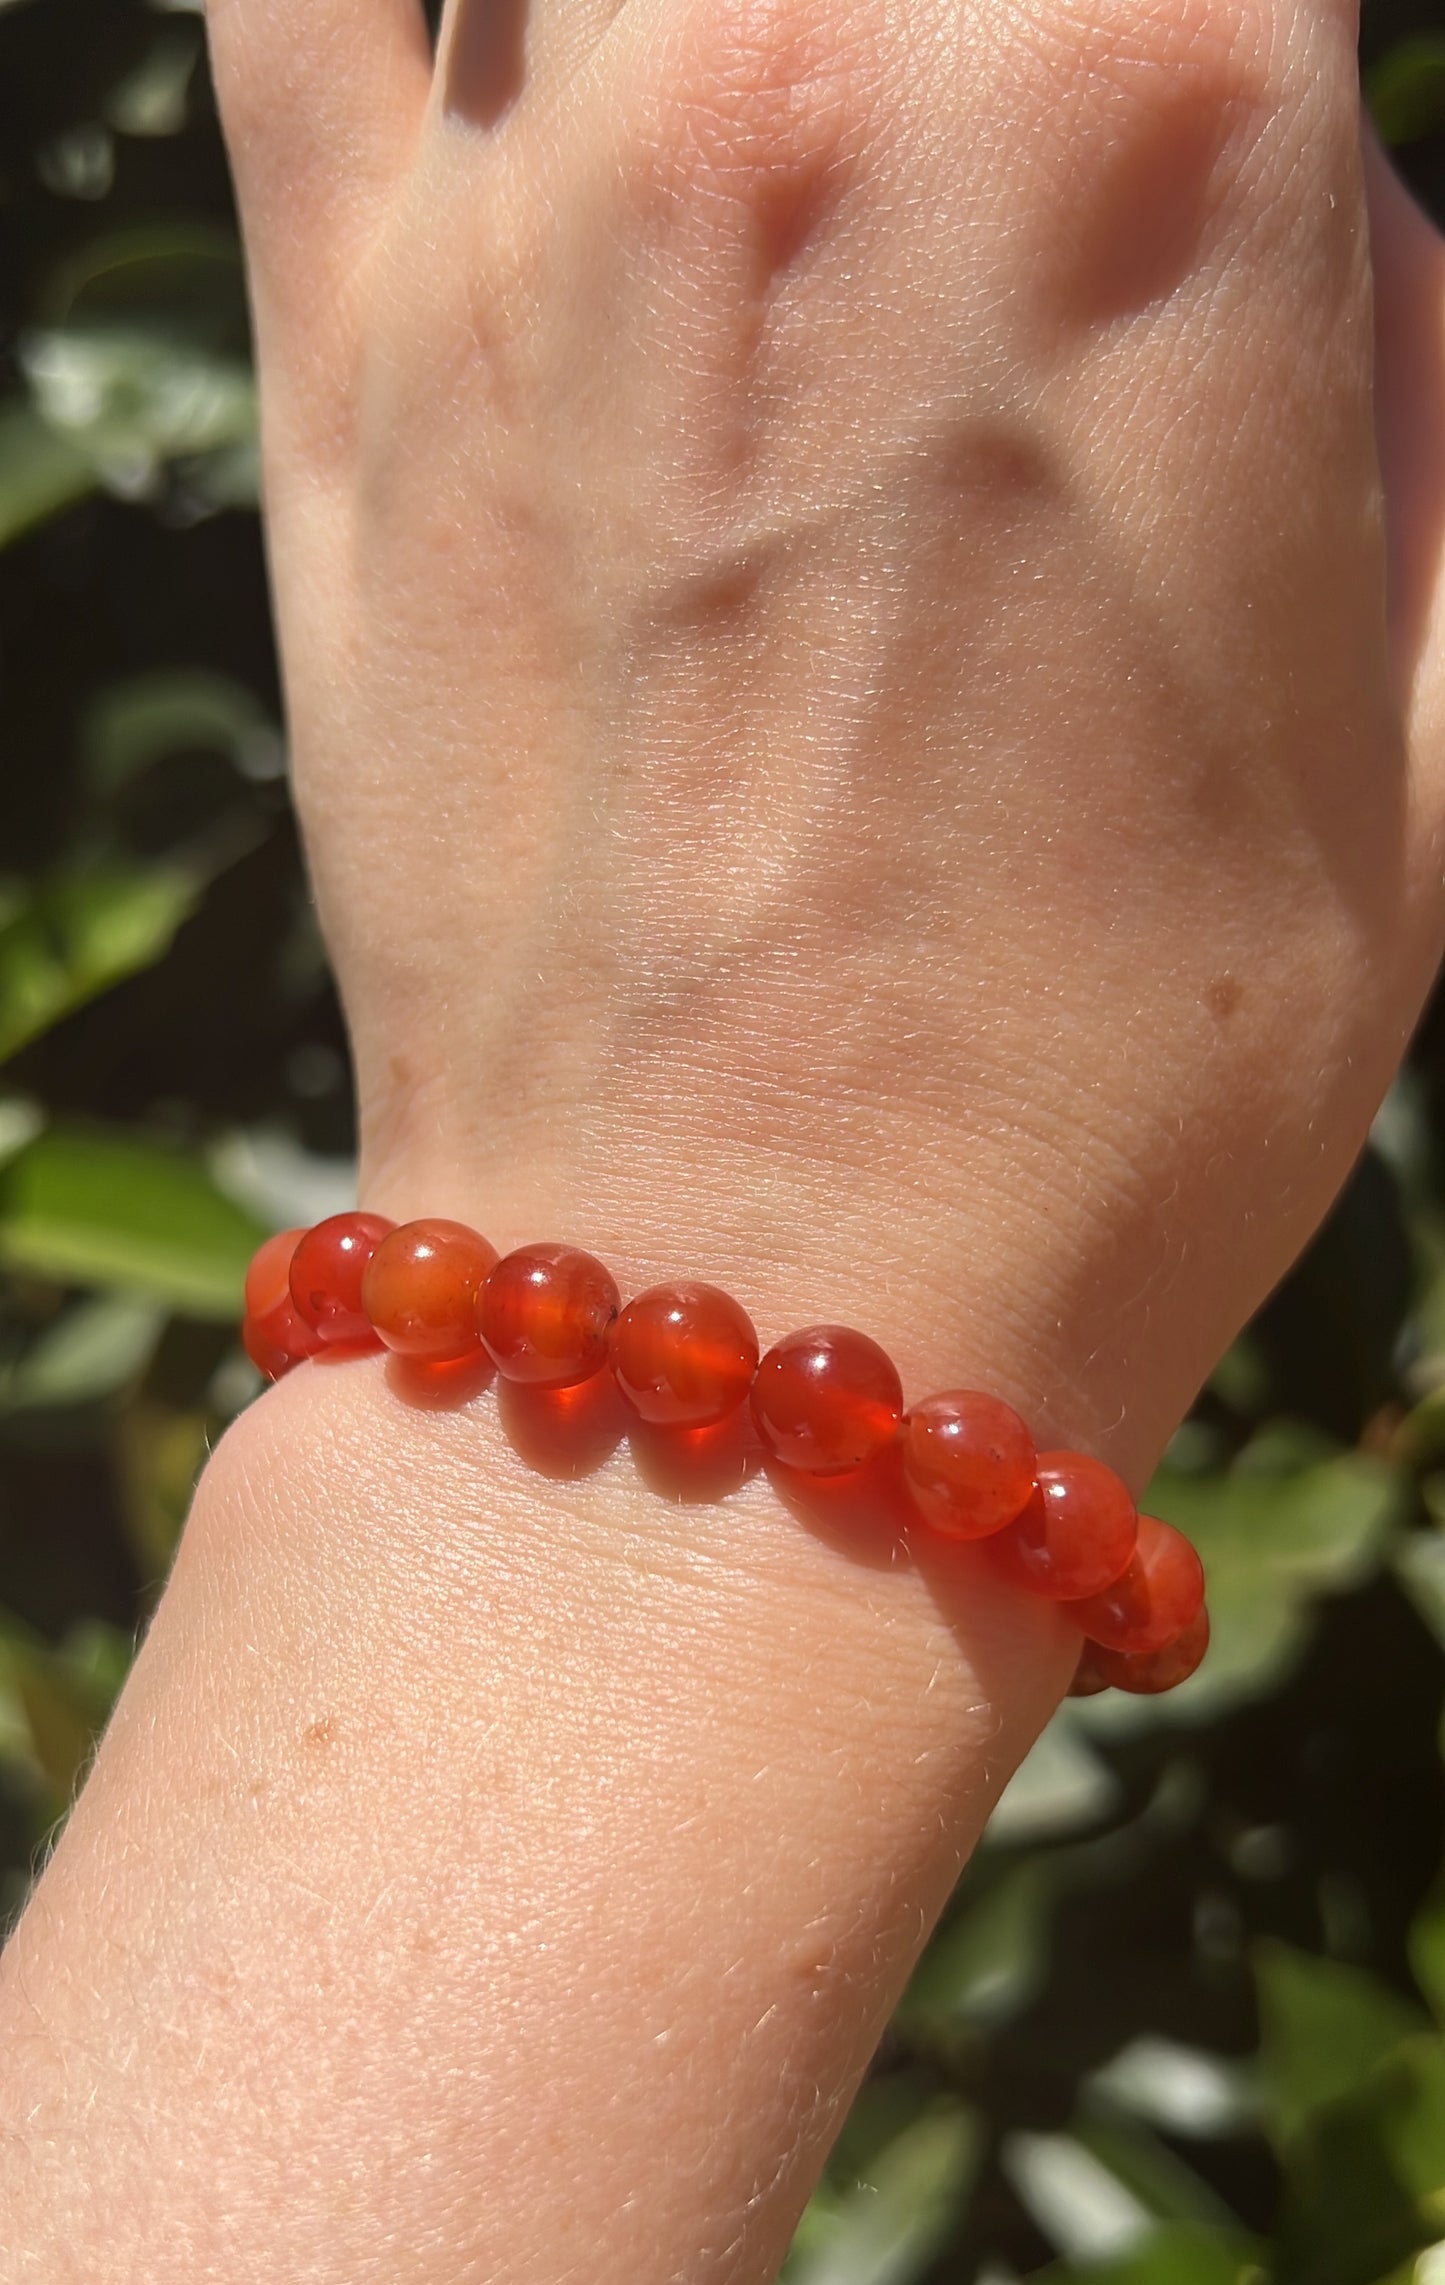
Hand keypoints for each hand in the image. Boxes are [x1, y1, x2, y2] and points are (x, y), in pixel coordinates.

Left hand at [210, 0, 1444, 1479]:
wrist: (768, 1296)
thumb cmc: (1137, 1063)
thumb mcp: (1426, 707)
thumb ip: (1392, 339)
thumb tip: (1308, 170)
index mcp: (1160, 115)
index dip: (1199, 4)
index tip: (1190, 82)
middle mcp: (821, 55)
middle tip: (995, 122)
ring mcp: (538, 194)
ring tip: (800, 106)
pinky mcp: (338, 343)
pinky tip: (530, 53)